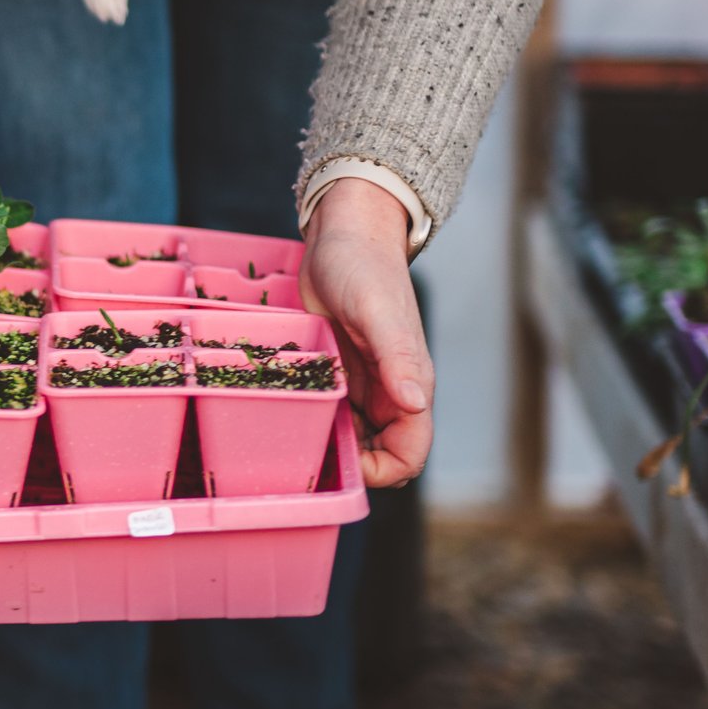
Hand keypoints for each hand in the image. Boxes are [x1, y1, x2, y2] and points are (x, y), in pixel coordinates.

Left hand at [300, 177, 432, 488]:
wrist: (344, 237)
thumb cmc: (365, 268)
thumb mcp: (377, 312)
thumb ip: (398, 358)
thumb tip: (416, 403)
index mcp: (411, 385)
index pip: (409, 454)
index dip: (382, 471)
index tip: (345, 461)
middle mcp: (392, 392)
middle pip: (380, 455)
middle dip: (350, 463)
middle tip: (308, 446)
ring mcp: (366, 385)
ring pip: (355, 438)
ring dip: (330, 443)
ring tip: (295, 429)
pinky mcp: (341, 373)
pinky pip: (334, 412)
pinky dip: (317, 419)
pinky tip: (291, 409)